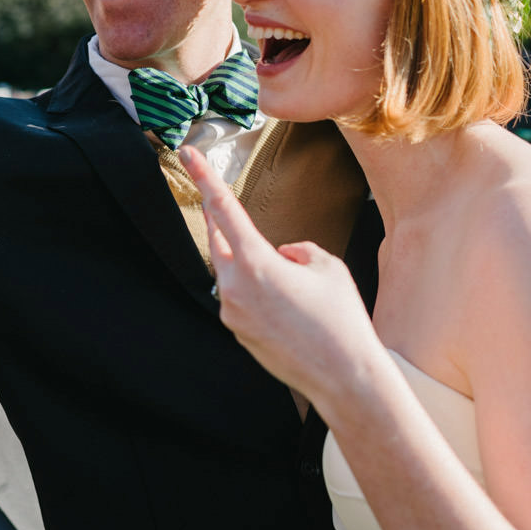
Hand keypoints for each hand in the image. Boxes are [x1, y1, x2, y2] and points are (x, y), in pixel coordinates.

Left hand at [180, 146, 378, 405]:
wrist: (344, 377)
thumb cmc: (340, 318)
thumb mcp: (328, 266)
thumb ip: (298, 250)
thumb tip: (282, 255)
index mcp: (255, 263)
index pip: (223, 208)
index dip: (204, 176)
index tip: (187, 152)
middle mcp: (234, 288)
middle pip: (220, 241)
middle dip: (225, 224)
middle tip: (226, 206)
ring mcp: (232, 314)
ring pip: (231, 273)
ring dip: (250, 264)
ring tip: (291, 282)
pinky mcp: (237, 333)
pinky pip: (239, 299)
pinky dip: (256, 290)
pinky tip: (288, 304)